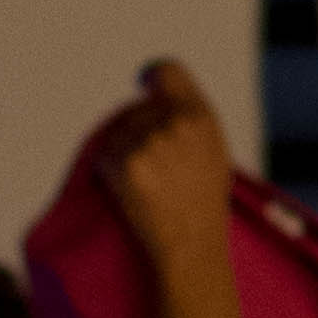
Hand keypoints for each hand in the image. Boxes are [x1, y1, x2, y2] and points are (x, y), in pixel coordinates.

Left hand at [91, 58, 237, 276]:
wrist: (192, 245)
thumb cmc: (204, 203)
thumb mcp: (213, 151)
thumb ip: (189, 118)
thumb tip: (155, 94)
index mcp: (201, 116)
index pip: (166, 72)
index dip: (151, 77)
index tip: (142, 84)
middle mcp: (175, 123)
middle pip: (136, 109)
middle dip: (136, 130)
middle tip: (151, 164)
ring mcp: (148, 142)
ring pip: (118, 132)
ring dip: (121, 152)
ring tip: (145, 182)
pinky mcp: (125, 164)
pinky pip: (104, 155)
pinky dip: (109, 171)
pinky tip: (129, 190)